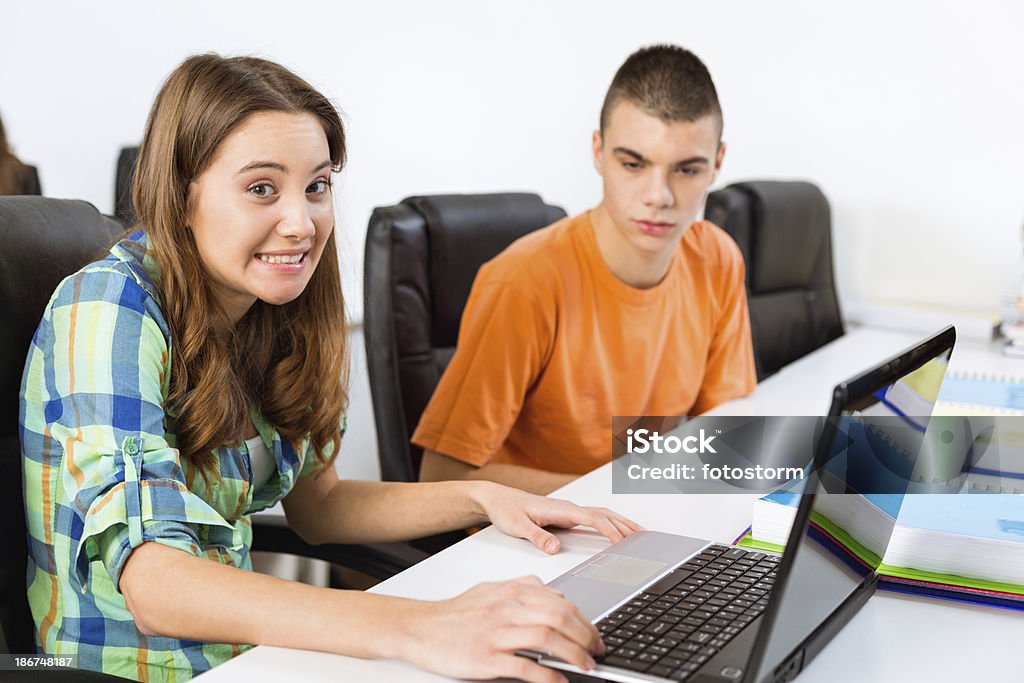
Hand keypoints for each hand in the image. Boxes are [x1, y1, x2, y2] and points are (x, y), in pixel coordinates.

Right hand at [399, 576, 602, 682]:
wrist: (419, 628)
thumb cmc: (455, 613)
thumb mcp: (490, 589)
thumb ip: (522, 588)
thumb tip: (553, 593)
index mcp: (510, 592)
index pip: (560, 602)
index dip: (584, 619)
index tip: (594, 634)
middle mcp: (506, 609)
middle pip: (559, 617)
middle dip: (585, 636)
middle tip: (596, 651)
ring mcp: (496, 633)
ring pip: (547, 638)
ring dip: (573, 654)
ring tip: (586, 666)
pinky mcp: (486, 658)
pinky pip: (524, 666)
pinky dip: (547, 676)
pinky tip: (559, 682)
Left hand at [475, 482, 642, 552]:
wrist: (496, 499)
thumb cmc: (506, 510)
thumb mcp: (517, 526)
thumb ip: (537, 537)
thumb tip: (555, 547)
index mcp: (561, 509)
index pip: (593, 518)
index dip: (610, 530)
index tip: (623, 541)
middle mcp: (568, 507)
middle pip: (604, 514)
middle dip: (624, 525)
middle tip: (642, 539)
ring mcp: (568, 510)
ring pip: (602, 513)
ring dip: (620, 521)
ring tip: (638, 533)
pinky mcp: (566, 514)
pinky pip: (594, 516)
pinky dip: (610, 521)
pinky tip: (615, 529)